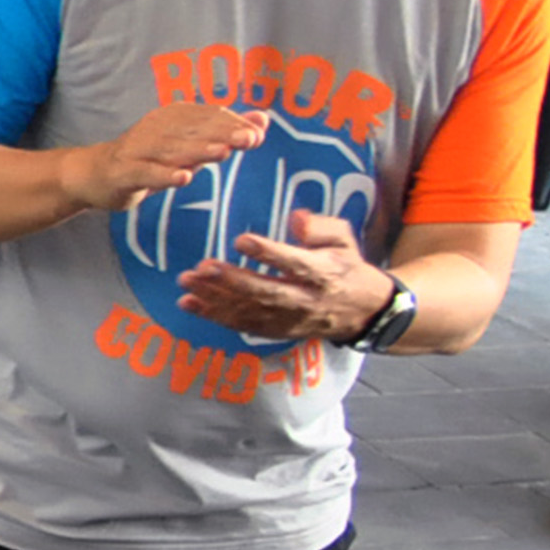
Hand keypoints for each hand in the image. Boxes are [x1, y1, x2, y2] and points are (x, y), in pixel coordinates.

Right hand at [55, 102, 266, 215]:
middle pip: (193, 131)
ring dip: (198, 151)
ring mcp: (137, 150)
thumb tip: (263, 118)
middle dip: (222, 134)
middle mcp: (156, 129)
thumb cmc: (148, 158)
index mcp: (173, 117)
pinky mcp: (123, 172)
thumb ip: (224, 132)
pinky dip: (163, 175)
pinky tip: (182, 178)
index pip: (208, 116)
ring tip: (222, 153)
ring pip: (172, 150)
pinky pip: (145, 173)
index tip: (258, 132)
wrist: (93, 173)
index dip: (233, 123)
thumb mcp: (188, 143)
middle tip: (249, 138)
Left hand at [177, 205, 392, 347]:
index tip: (241, 240)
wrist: (363, 312)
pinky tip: (189, 303)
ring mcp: (289, 320)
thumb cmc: (346, 266)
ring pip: (250, 312)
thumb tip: (296, 218)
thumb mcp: (344, 239)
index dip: (269, 254)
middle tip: (202, 267)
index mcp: (324, 273)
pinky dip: (215, 316)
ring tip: (186, 283)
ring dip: (215, 299)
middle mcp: (305, 300)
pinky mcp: (275, 331)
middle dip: (232, 281)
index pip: (295, 263)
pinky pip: (242, 326)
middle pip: (267, 293)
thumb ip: (321, 227)